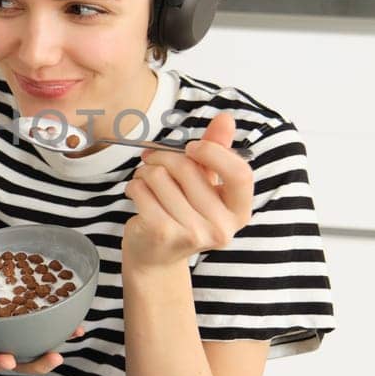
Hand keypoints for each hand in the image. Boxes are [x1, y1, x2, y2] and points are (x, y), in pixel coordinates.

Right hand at [0, 313, 84, 373]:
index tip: (9, 360)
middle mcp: (3, 353)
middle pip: (22, 366)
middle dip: (39, 364)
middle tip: (54, 357)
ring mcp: (20, 346)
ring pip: (39, 352)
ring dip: (58, 347)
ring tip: (73, 335)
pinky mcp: (32, 335)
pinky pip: (49, 336)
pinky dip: (64, 331)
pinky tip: (78, 326)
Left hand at [122, 113, 253, 270]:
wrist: (156, 257)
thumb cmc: (183, 214)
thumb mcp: (205, 183)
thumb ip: (217, 150)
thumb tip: (226, 118)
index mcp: (239, 212)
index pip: (240, 173)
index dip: (213, 152)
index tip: (192, 147)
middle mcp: (221, 227)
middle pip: (188, 168)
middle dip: (164, 156)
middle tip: (154, 159)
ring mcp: (192, 233)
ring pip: (159, 176)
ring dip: (146, 171)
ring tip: (147, 181)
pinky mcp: (162, 233)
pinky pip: (141, 189)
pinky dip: (134, 185)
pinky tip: (138, 194)